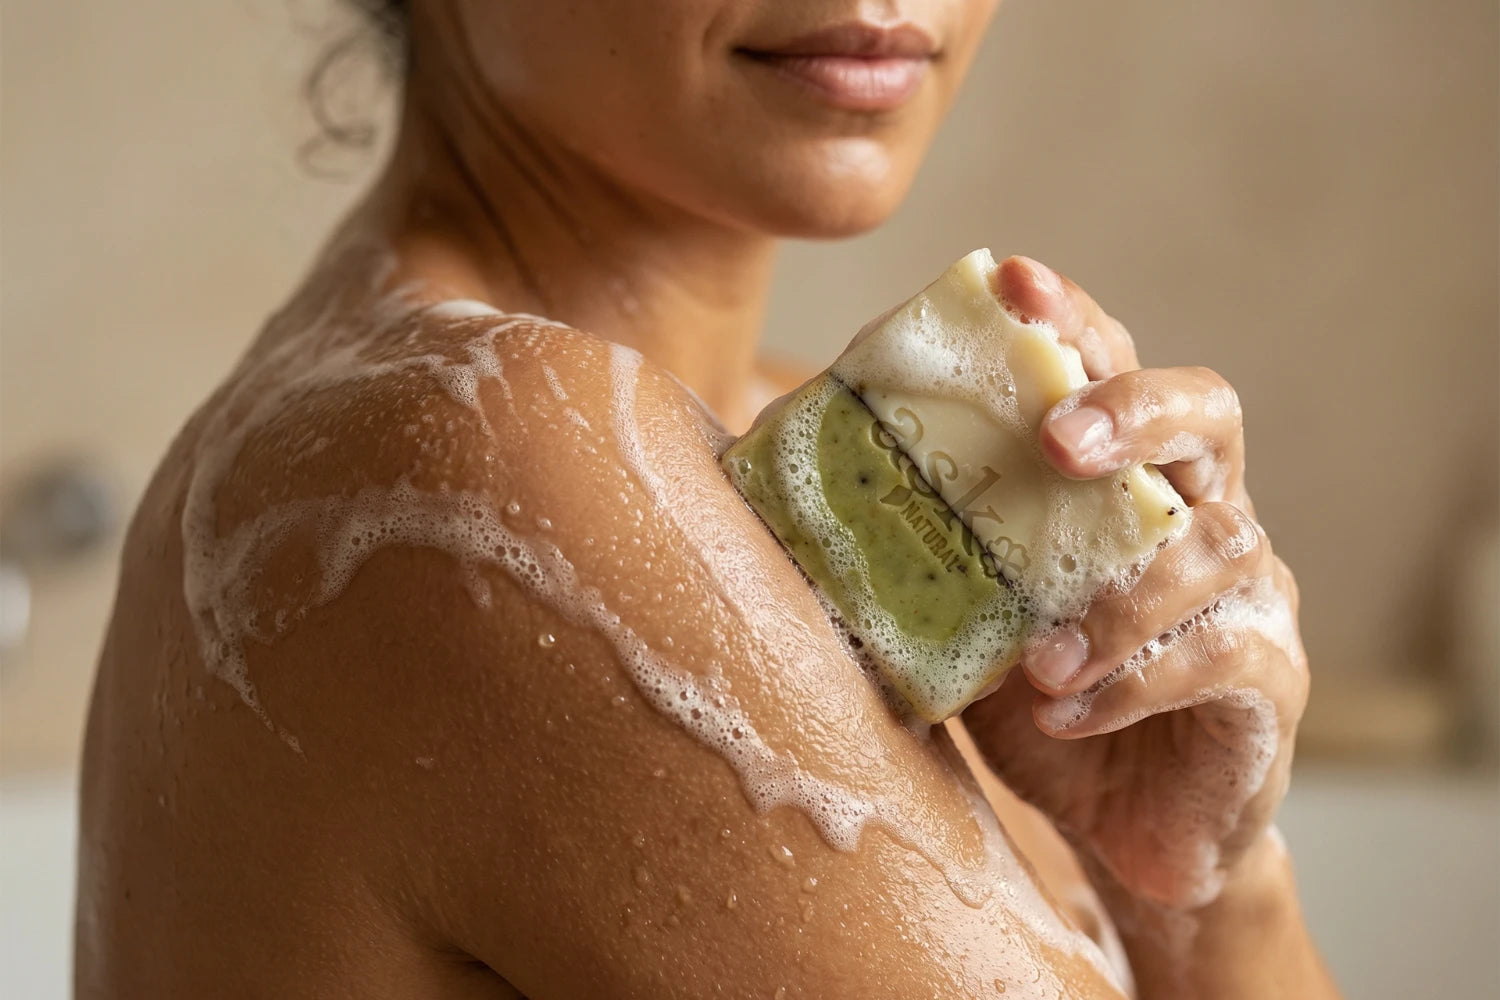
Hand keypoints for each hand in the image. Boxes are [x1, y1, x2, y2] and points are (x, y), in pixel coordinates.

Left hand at [963, 256, 1309, 911]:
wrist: (1124, 831)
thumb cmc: (1041, 701)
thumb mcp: (965, 619)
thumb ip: (920, 548)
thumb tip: (785, 479)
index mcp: (1124, 481)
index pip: (1116, 368)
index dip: (1074, 322)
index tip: (1014, 281)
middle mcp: (1202, 512)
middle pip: (1208, 414)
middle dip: (1135, 409)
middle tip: (1059, 440)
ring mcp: (1251, 591)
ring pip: (1215, 545)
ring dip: (1116, 596)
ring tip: (1037, 656)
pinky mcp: (1270, 675)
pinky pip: (1219, 655)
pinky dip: (1132, 680)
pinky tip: (1065, 710)